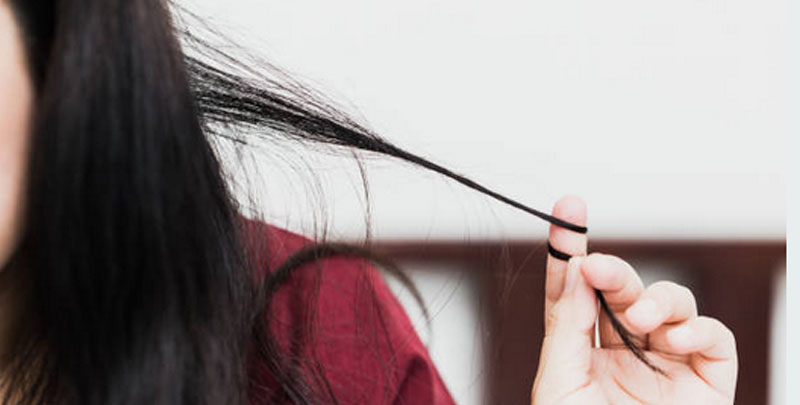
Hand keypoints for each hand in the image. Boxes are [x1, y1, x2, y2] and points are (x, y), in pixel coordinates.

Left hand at [531, 196, 737, 404]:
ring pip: (671, 302)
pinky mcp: (706, 380)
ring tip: (639, 320)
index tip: (568, 208)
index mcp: (581, 352)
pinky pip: (712, 336)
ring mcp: (667, 363)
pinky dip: (695, 329)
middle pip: (620, 290)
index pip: (574, 292)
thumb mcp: (559, 385)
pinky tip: (670, 340)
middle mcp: (624, 351)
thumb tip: (576, 275)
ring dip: (655, 299)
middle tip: (597, 266)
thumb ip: (567, 328)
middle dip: (612, 270)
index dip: (570, 250)